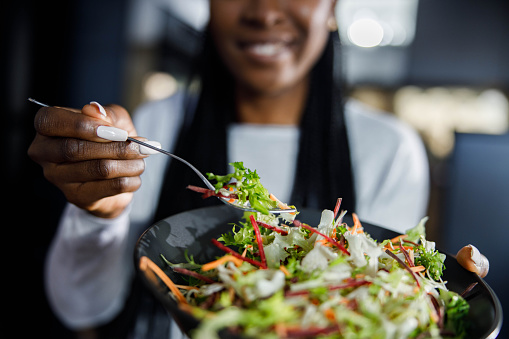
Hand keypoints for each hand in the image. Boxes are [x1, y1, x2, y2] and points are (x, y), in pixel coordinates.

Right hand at [28, 102, 149, 217]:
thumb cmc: (110, 139)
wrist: (116, 173)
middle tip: (141, 144)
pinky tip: (136, 175)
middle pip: (75, 149)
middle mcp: (44, 153)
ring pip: (98, 169)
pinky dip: (130, 179)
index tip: (113, 129)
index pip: (50, 121)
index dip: (81, 124)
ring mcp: (58, 178)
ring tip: (142, 158)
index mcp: (47, 128)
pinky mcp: (77, 197)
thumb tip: (95, 111)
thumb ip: (106, 113)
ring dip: (129, 163)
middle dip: (116, 146)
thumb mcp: (113, 119)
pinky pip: (110, 187)